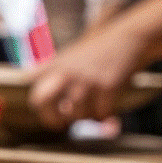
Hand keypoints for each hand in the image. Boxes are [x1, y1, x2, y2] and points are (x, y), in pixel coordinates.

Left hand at [28, 28, 145, 127]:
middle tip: (64, 124)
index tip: (53, 117)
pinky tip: (109, 107)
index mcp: (54, 66)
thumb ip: (51, 73)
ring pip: (76, 114)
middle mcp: (67, 72)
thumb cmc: (97, 53)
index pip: (34, 93)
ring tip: (94, 109)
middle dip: (52, 118)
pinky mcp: (108, 85)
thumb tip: (36, 89)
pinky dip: (106, 115)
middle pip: (41, 100)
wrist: (127, 39)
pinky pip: (101, 113)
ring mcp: (86, 79)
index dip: (41, 110)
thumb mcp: (68, 58)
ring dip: (86, 117)